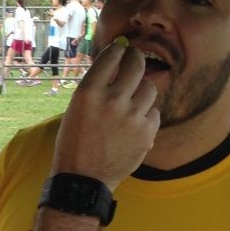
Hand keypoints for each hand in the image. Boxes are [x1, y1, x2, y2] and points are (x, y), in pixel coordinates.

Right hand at [51, 37, 159, 187]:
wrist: (83, 179)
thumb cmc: (74, 143)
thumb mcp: (76, 109)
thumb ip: (96, 86)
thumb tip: (118, 61)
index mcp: (88, 92)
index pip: (112, 56)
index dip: (118, 51)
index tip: (121, 52)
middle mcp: (112, 100)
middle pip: (136, 65)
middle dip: (136, 59)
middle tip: (134, 59)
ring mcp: (132, 117)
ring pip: (150, 88)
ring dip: (142, 91)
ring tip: (132, 102)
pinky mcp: (146, 133)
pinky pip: (154, 112)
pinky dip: (146, 116)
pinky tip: (134, 124)